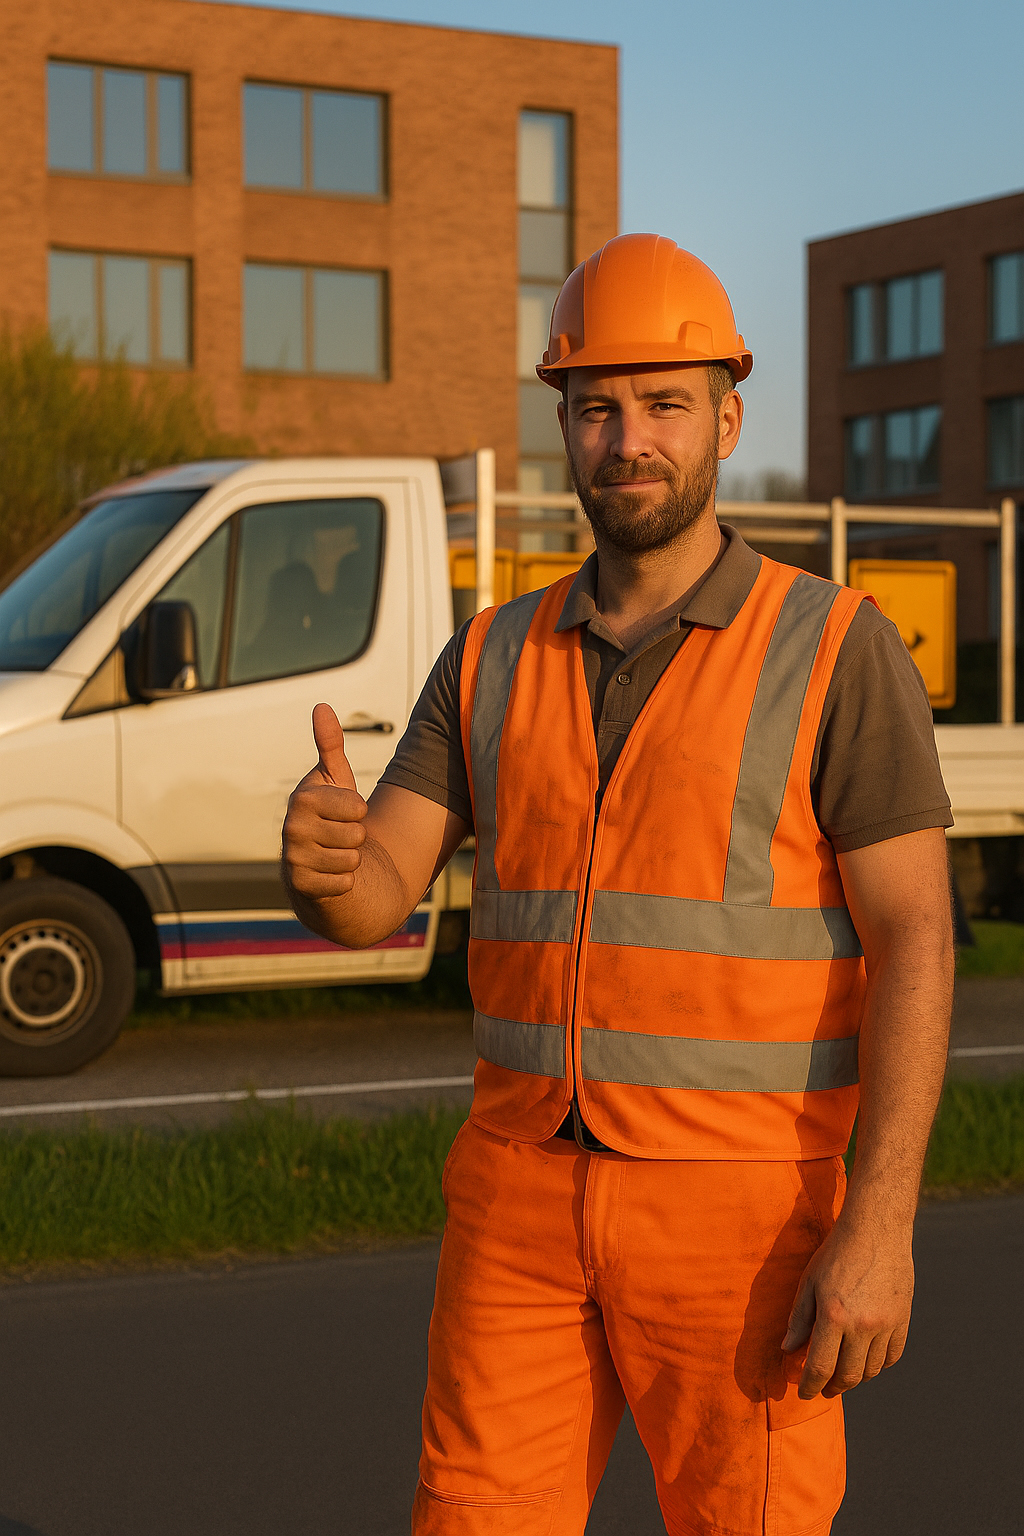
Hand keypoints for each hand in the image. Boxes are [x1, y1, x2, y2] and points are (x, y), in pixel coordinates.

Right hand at [282, 703, 367, 900]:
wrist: (316, 861)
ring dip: (351, 860)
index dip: (359, 811)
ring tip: (335, 853)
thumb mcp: (334, 778)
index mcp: (303, 799)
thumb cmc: (331, 814)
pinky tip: (330, 874)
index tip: (345, 811)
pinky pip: (344, 884)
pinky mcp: (300, 886)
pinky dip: (344, 881)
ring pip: (352, 861)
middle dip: (356, 837)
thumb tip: (322, 706)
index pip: (357, 807)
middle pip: (357, 836)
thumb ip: (331, 744)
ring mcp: (294, 858)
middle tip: (340, 835)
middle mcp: (292, 828)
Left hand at [782, 1215, 913, 1398]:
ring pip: (871, 1370)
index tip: (804, 1394)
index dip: (809, 1385)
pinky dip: (878, 1365)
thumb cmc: (837, 1252)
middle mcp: (862, 1325)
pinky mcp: (903, 1320)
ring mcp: (886, 1324)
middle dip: (833, 1387)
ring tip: (843, 1375)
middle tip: (824, 1389)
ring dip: (855, 1378)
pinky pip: (892, 1356)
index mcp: (833, 1315)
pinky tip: (866, 1361)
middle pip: (848, 1375)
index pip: (820, 1366)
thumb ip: (799, 1318)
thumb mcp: (809, 1281)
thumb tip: (787, 1349)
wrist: (876, 1230)